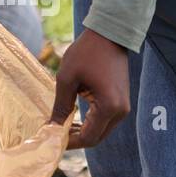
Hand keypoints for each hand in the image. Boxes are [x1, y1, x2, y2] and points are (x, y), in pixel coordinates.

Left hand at [49, 28, 130, 148]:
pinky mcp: (121, 101)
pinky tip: (74, 117)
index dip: (70, 141)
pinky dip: (90, 122)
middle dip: (76, 138)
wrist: (108, 35)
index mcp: (109, 107)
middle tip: (55, 133)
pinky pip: (105, 119)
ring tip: (61, 125)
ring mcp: (123, 107)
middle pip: (97, 137)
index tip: (52, 138)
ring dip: (83, 130)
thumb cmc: (86, 53)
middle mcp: (120, 111)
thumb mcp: (67, 78)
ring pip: (101, 130)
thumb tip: (52, 127)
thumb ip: (61, 105)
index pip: (89, 137)